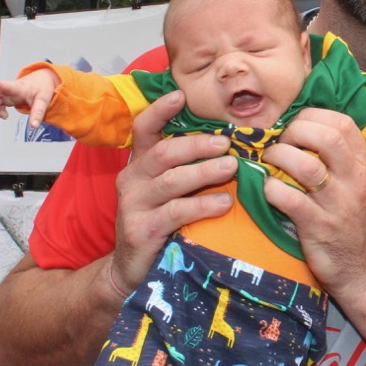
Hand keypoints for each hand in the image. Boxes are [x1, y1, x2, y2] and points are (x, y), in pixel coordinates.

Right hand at [0, 68, 59, 126]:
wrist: (42, 81)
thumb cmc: (41, 87)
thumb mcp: (44, 100)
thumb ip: (38, 113)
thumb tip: (34, 125)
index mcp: (19, 88)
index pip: (6, 85)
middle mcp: (10, 90)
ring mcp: (7, 93)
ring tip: (5, 116)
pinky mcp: (6, 97)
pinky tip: (4, 114)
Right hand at [108, 89, 237, 292]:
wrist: (131, 270)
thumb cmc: (159, 224)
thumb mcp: (168, 192)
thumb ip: (186, 168)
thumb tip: (227, 144)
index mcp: (139, 165)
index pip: (144, 129)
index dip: (160, 110)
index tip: (180, 95)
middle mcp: (131, 180)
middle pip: (164, 153)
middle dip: (197, 144)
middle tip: (227, 142)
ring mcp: (134, 205)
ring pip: (171, 180)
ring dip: (205, 172)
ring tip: (233, 168)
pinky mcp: (142, 230)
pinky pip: (176, 212)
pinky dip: (203, 205)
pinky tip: (224, 203)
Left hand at [260, 107, 365, 298]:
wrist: (363, 270)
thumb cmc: (352, 222)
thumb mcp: (356, 185)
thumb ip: (336, 158)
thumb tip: (299, 128)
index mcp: (363, 165)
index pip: (342, 123)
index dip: (311, 117)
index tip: (293, 126)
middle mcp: (355, 181)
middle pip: (326, 137)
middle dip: (294, 132)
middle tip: (278, 143)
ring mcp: (338, 205)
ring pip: (306, 166)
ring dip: (279, 158)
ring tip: (268, 162)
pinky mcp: (319, 228)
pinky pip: (290, 199)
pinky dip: (272, 189)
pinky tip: (269, 190)